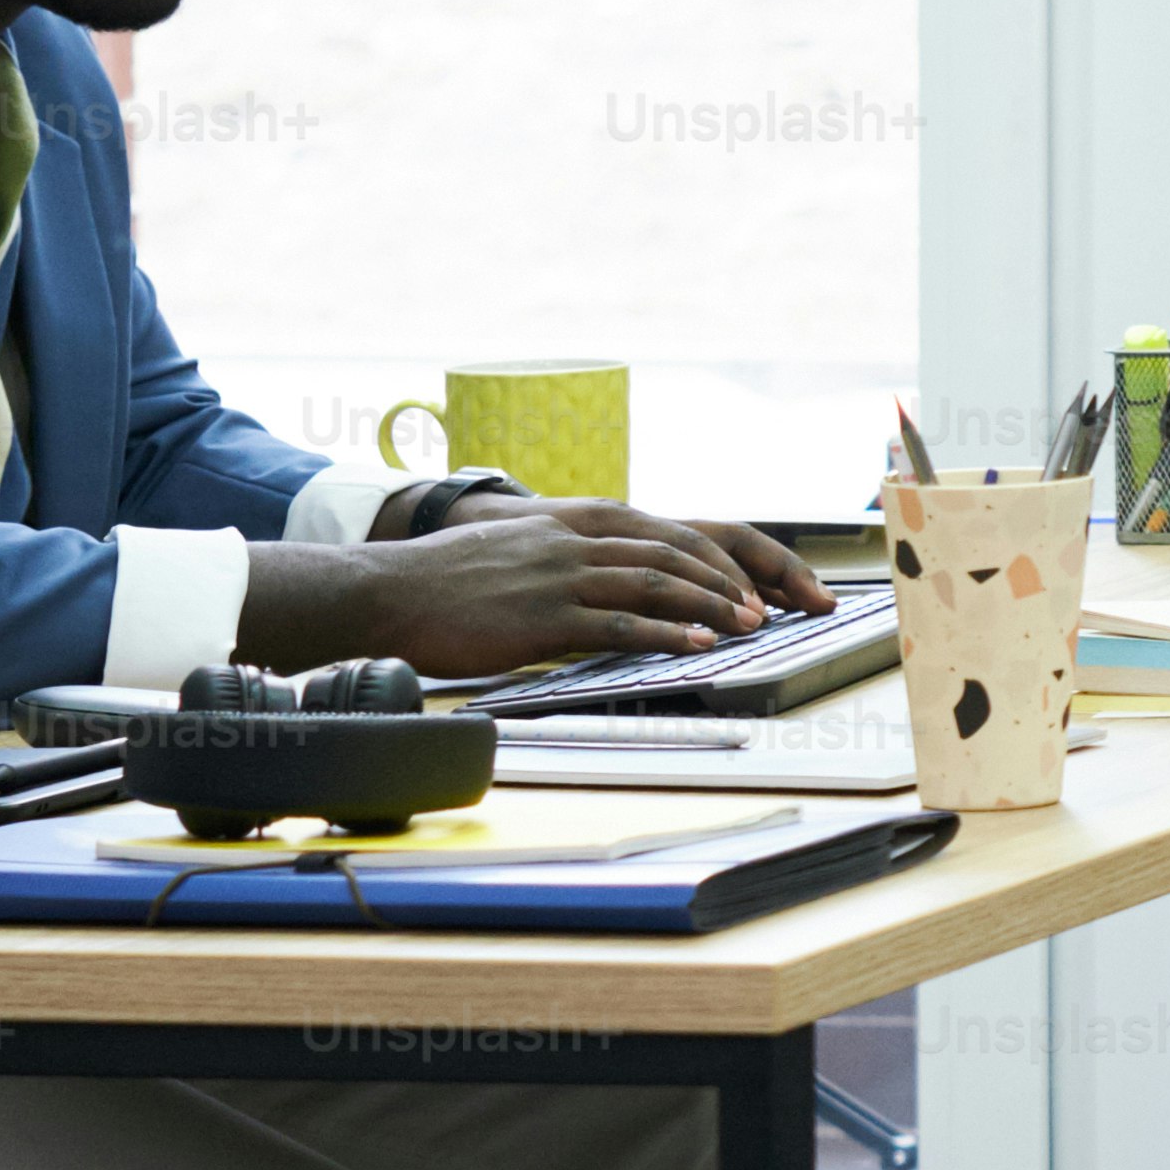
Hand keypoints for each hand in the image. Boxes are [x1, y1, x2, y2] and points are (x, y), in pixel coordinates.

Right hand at [395, 489, 834, 628]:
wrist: (391, 593)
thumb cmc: (456, 584)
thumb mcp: (526, 551)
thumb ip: (577, 560)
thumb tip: (626, 590)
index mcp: (579, 522)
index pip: (672, 531)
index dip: (726, 558)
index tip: (766, 584)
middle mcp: (577, 540)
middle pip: (677, 550)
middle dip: (736, 581)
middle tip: (778, 608)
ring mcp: (560, 575)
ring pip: (656, 582)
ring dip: (710, 605)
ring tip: (751, 626)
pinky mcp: (542, 616)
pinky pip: (617, 623)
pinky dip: (664, 634)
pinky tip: (697, 646)